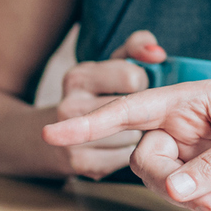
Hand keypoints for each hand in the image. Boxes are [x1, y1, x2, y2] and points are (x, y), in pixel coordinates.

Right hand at [41, 75, 210, 210]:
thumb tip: (177, 189)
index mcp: (194, 99)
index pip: (133, 109)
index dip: (93, 121)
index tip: (54, 130)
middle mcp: (192, 122)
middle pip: (151, 160)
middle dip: (173, 187)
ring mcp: (203, 147)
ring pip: (174, 182)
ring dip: (197, 199)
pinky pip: (200, 192)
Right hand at [46, 32, 170, 178]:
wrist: (53, 134)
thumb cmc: (98, 92)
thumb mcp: (113, 61)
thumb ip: (138, 46)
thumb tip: (157, 53)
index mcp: (78, 77)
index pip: (133, 78)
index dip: (142, 83)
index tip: (132, 86)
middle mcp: (69, 106)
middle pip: (134, 110)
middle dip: (141, 111)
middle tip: (128, 110)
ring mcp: (71, 138)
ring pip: (134, 137)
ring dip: (138, 134)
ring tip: (122, 128)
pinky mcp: (82, 164)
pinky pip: (126, 158)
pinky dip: (128, 153)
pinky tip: (116, 145)